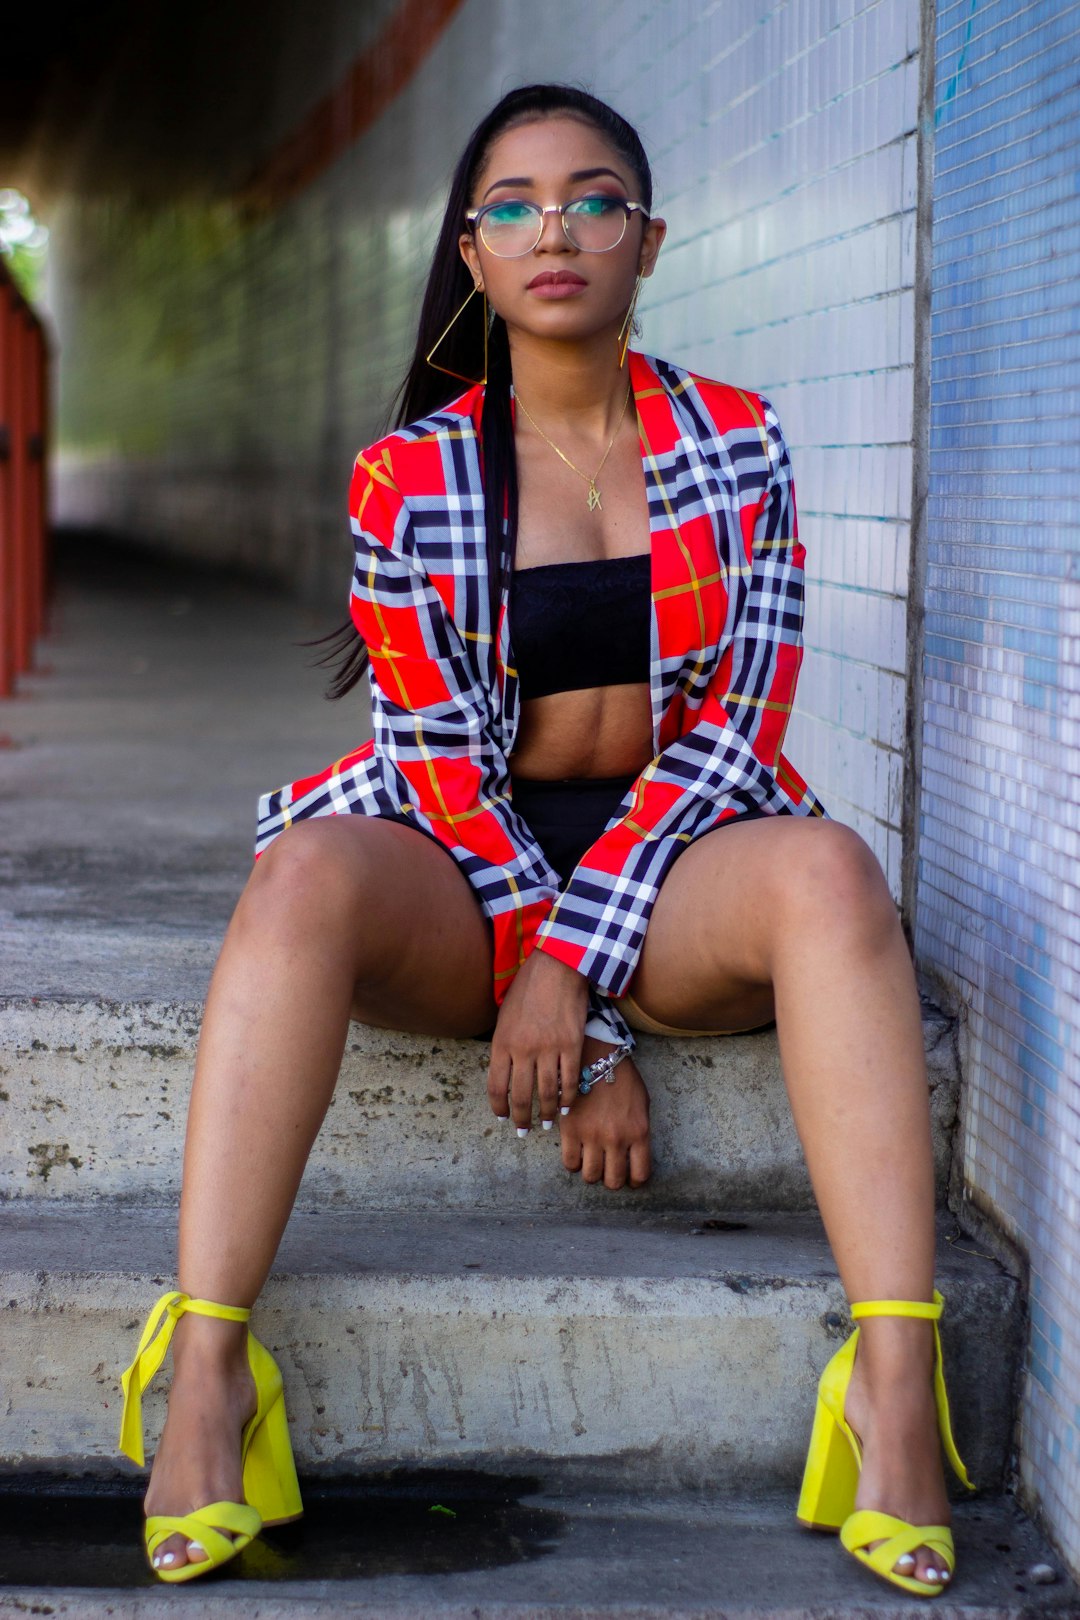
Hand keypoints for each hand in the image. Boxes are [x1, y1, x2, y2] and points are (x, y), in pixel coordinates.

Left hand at [488, 949, 587, 1131]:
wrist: (556, 967)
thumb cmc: (527, 988)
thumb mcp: (504, 1016)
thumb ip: (504, 1045)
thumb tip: (504, 1071)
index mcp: (502, 1043)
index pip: (496, 1086)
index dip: (499, 1107)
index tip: (503, 1117)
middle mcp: (523, 1050)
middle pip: (521, 1096)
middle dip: (522, 1118)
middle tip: (524, 1131)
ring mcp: (549, 1049)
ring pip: (546, 1093)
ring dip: (546, 1113)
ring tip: (546, 1123)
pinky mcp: (571, 1045)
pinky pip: (570, 1080)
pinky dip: (568, 1098)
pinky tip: (566, 1107)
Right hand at [560, 1040, 651, 1189]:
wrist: (596, 1056)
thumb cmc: (622, 1078)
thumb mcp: (642, 1103)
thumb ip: (639, 1131)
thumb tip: (633, 1155)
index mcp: (639, 1132)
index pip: (639, 1174)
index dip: (634, 1181)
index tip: (629, 1179)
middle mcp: (617, 1138)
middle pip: (613, 1181)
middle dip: (611, 1180)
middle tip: (608, 1171)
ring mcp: (592, 1136)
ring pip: (591, 1176)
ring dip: (592, 1173)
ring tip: (592, 1162)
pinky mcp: (571, 1130)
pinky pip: (570, 1163)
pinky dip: (574, 1164)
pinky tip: (577, 1154)